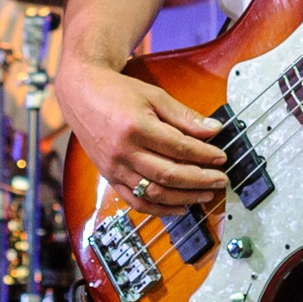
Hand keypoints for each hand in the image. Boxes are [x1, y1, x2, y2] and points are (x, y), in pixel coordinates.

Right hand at [57, 59, 226, 209]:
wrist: (81, 94)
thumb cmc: (117, 92)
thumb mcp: (154, 96)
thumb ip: (183, 116)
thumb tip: (213, 129)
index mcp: (136, 128)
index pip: (178, 148)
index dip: (204, 155)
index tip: (221, 158)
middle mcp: (123, 152)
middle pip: (169, 174)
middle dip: (200, 180)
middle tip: (221, 180)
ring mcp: (114, 168)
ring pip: (155, 193)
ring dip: (184, 197)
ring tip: (206, 194)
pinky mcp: (110, 178)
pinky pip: (136, 202)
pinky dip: (160, 210)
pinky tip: (179, 207)